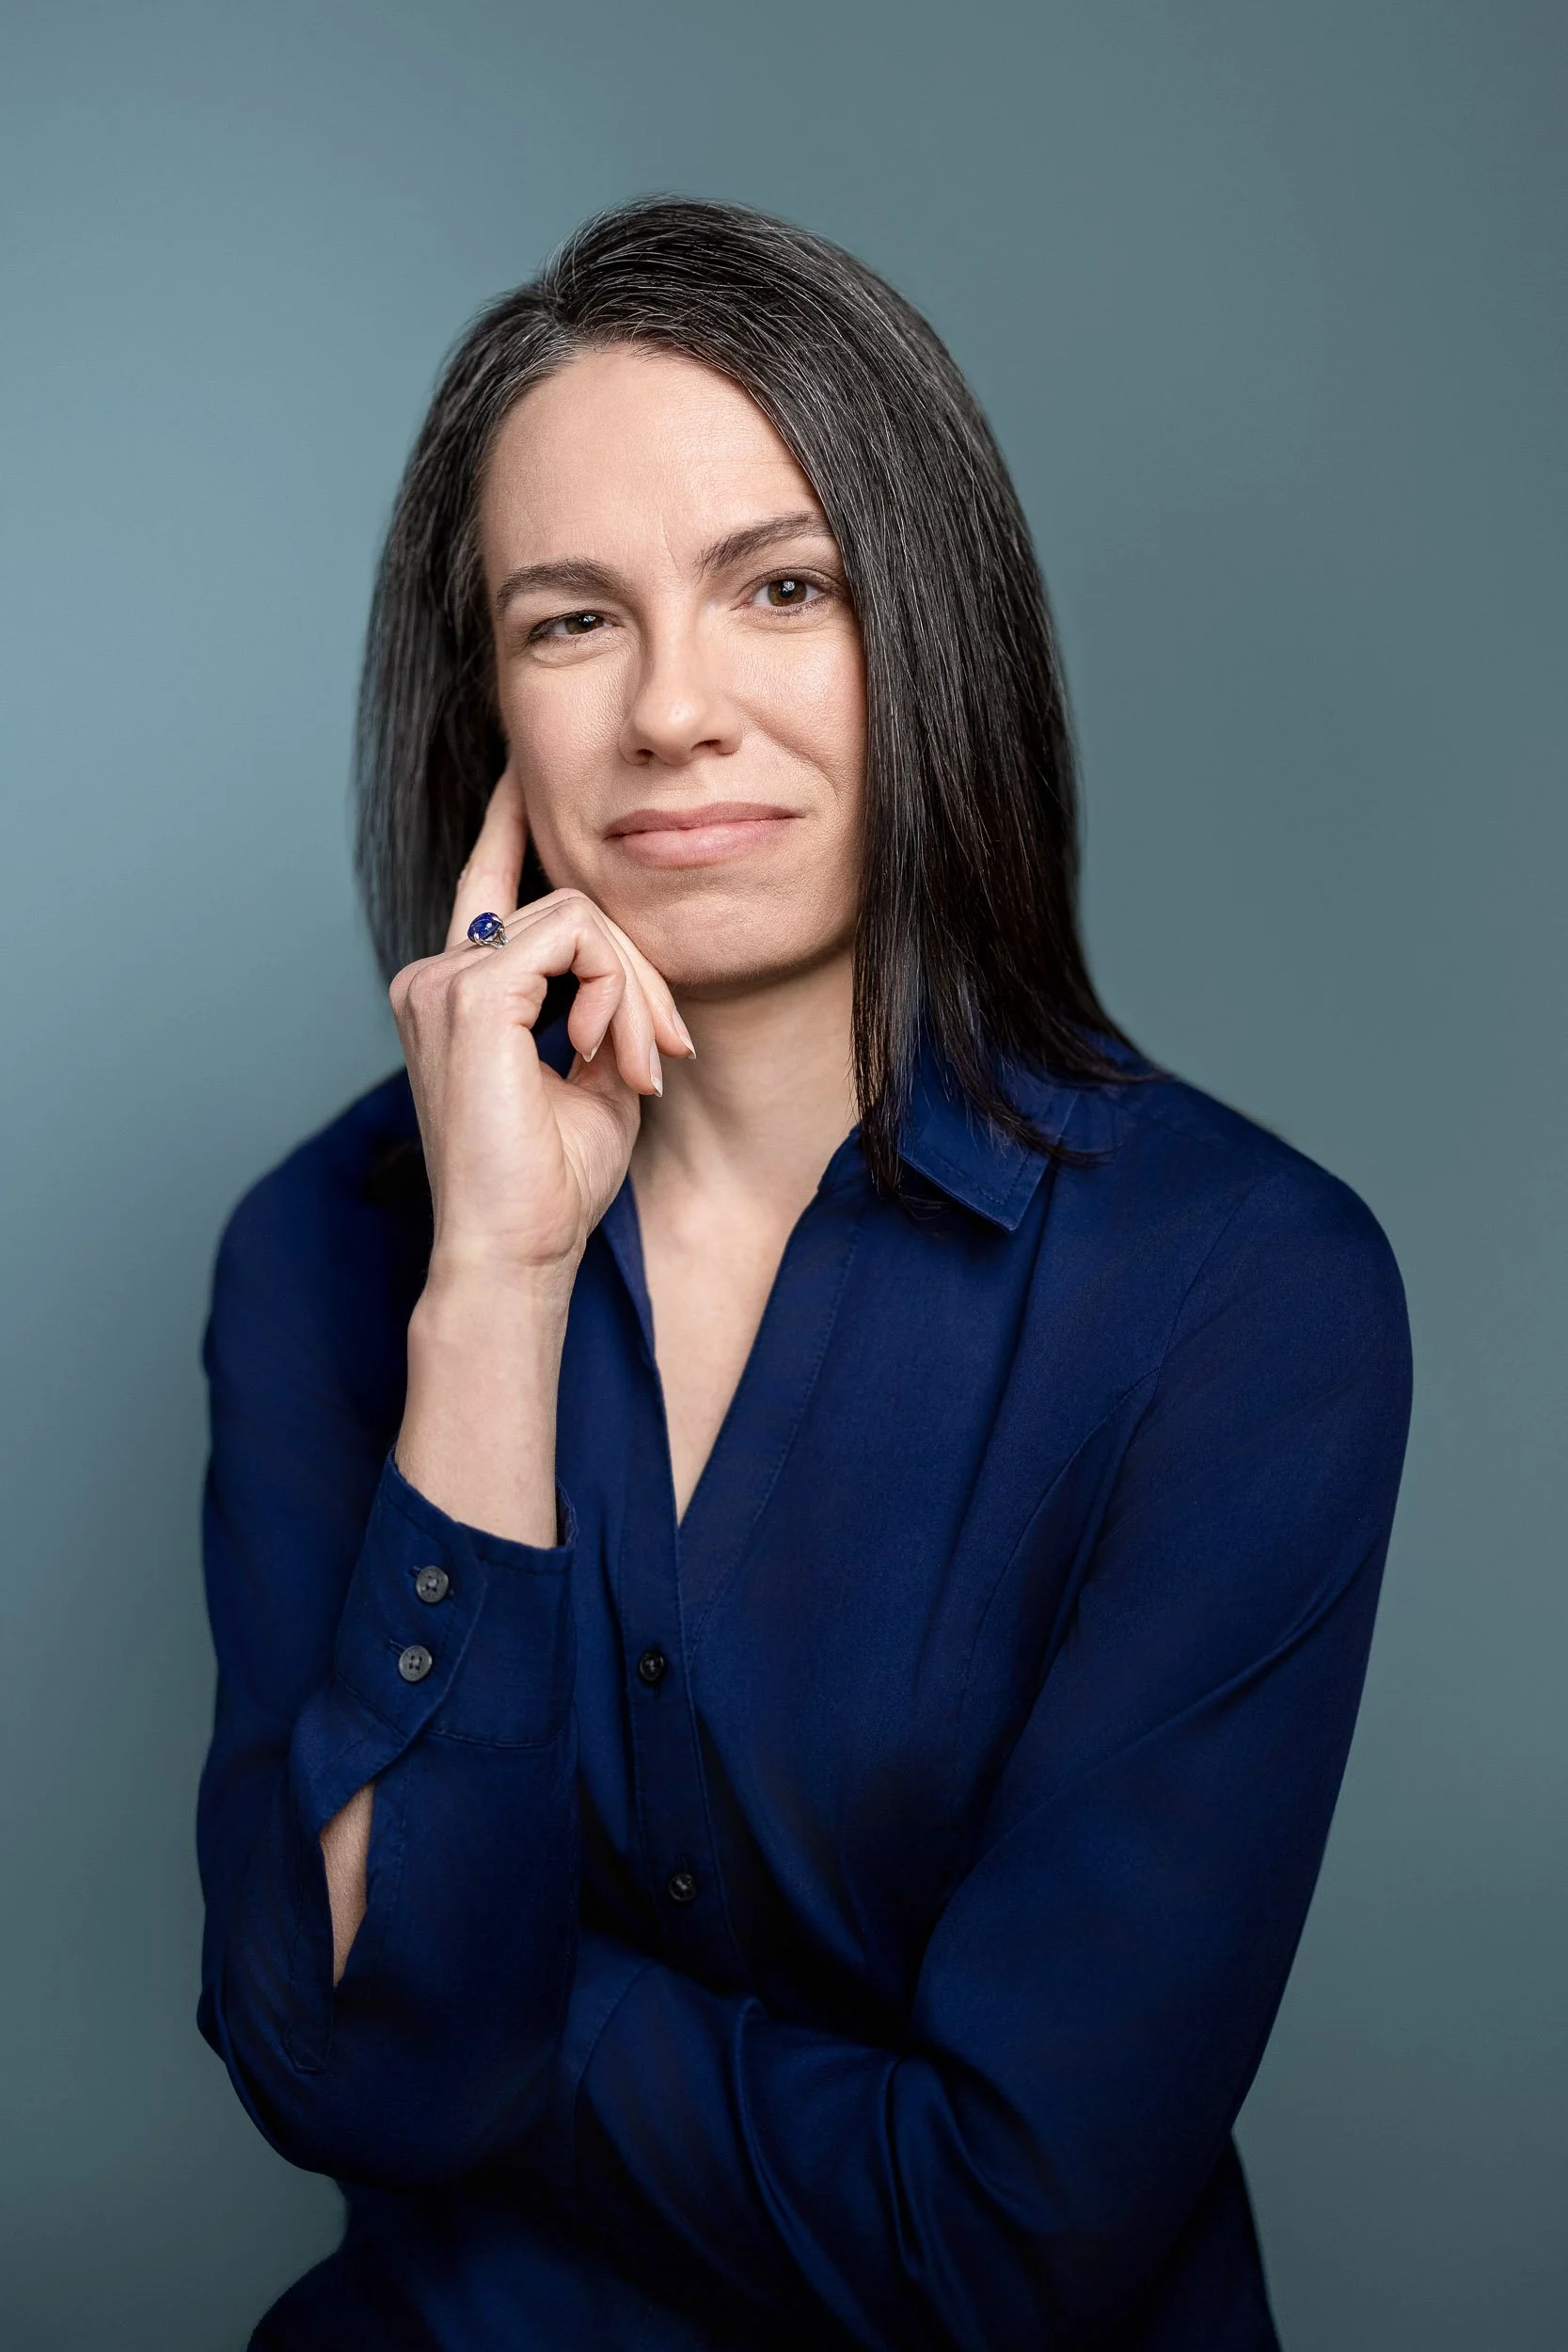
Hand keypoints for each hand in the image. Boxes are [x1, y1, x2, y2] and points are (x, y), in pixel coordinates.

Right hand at [389, 764, 692, 1286]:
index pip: (487, 880)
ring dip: (633, 991)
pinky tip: (607, 1056)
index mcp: (452, 993)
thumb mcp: (596, 1081)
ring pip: (576, 915)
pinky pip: (575, 937)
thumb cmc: (551, 1188)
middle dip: (637, 976)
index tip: (528, 771)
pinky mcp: (467, 992)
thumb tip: (631, 976)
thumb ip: (605, 1014)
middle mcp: (433, 975)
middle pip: (565, 905)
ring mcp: (440, 980)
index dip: (511, 817)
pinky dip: (616, 992)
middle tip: (662, 1056)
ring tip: (636, 1069)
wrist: (515, 1255)